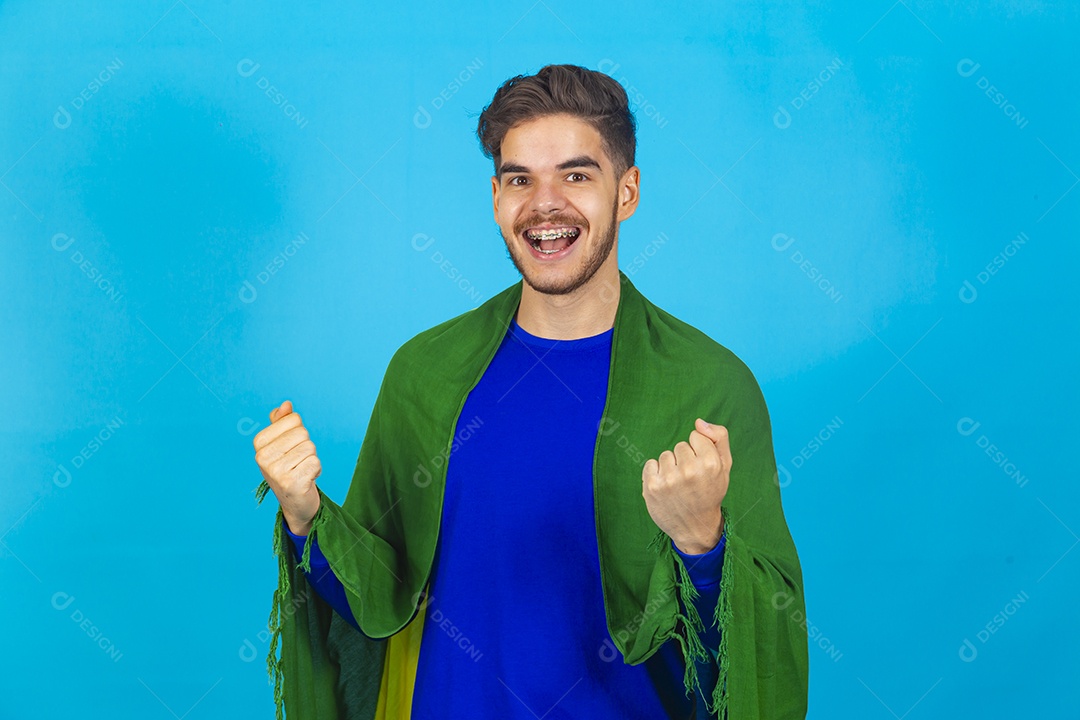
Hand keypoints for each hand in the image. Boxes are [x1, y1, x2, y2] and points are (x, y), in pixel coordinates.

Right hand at [253, 400, 321, 534]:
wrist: (295, 501)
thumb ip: (283, 422)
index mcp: (260, 443)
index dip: (299, 432)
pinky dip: (316, 471)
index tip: (292, 448)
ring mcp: (275, 471)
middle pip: (303, 433)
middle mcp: (263, 457)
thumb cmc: (290, 467)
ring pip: (310, 448)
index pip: (294, 419)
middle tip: (298, 462)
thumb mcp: (283, 443)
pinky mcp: (291, 483)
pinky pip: (315, 463)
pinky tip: (306, 480)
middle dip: (306, 447)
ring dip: (311, 459)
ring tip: (301, 471)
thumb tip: (286, 404)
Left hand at [642, 418, 731, 553]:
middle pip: (680, 445)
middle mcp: (690, 471)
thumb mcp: (724, 465)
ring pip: (665, 455)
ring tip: (679, 485)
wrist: (695, 527)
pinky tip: (666, 487)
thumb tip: (698, 422)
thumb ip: (718, 437)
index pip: (696, 436)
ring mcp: (669, 479)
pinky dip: (656, 473)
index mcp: (711, 464)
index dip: (699, 450)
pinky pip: (650, 464)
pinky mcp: (652, 486)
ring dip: (670, 467)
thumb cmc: (710, 492)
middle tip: (691, 480)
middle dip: (685, 459)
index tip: (702, 467)